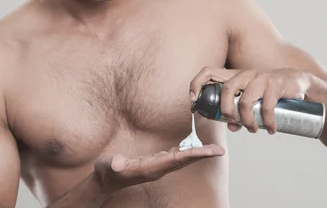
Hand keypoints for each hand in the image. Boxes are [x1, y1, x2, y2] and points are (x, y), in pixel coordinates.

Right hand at [93, 145, 224, 193]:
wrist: (106, 180)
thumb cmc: (107, 172)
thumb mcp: (107, 166)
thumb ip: (113, 164)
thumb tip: (117, 163)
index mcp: (150, 168)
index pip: (176, 160)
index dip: (193, 154)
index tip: (208, 152)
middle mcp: (158, 168)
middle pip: (185, 160)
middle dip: (203, 155)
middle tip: (220, 150)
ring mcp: (158, 166)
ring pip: (182, 159)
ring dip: (198, 153)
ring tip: (213, 149)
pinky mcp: (156, 163)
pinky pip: (176, 156)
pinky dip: (187, 151)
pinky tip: (194, 147)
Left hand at [189, 67, 313, 133]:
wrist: (299, 82)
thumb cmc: (270, 91)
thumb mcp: (252, 97)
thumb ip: (240, 110)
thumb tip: (232, 126)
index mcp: (235, 76)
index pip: (209, 72)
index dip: (197, 84)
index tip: (193, 100)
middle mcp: (246, 74)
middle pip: (226, 89)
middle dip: (225, 110)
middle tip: (233, 123)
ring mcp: (260, 78)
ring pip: (245, 101)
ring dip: (247, 120)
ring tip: (253, 129)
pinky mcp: (275, 84)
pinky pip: (266, 107)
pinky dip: (267, 122)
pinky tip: (271, 129)